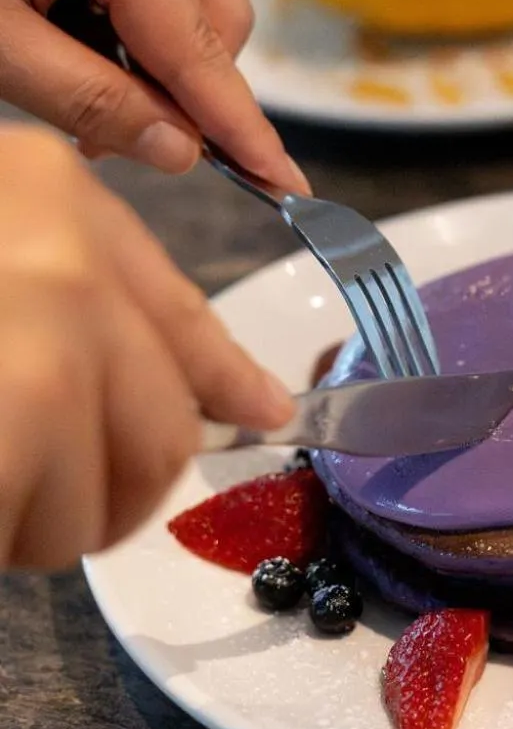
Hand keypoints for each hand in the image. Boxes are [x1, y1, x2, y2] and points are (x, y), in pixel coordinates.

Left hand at [0, 0, 307, 189]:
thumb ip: (89, 99)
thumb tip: (179, 149)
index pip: (199, 46)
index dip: (241, 126)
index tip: (286, 184)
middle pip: (215, 16)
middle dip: (183, 88)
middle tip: (112, 137)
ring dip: (152, 56)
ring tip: (69, 80)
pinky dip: (126, 17)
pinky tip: (68, 34)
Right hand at [0, 128, 293, 569]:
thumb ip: (75, 303)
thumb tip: (228, 401)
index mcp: (46, 191)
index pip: (174, 308)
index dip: (222, 379)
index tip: (271, 414)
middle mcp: (65, 245)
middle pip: (168, 419)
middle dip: (117, 484)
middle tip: (36, 492)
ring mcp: (49, 324)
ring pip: (125, 487)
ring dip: (53, 520)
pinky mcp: (27, 402)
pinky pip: (65, 527)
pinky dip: (16, 538)